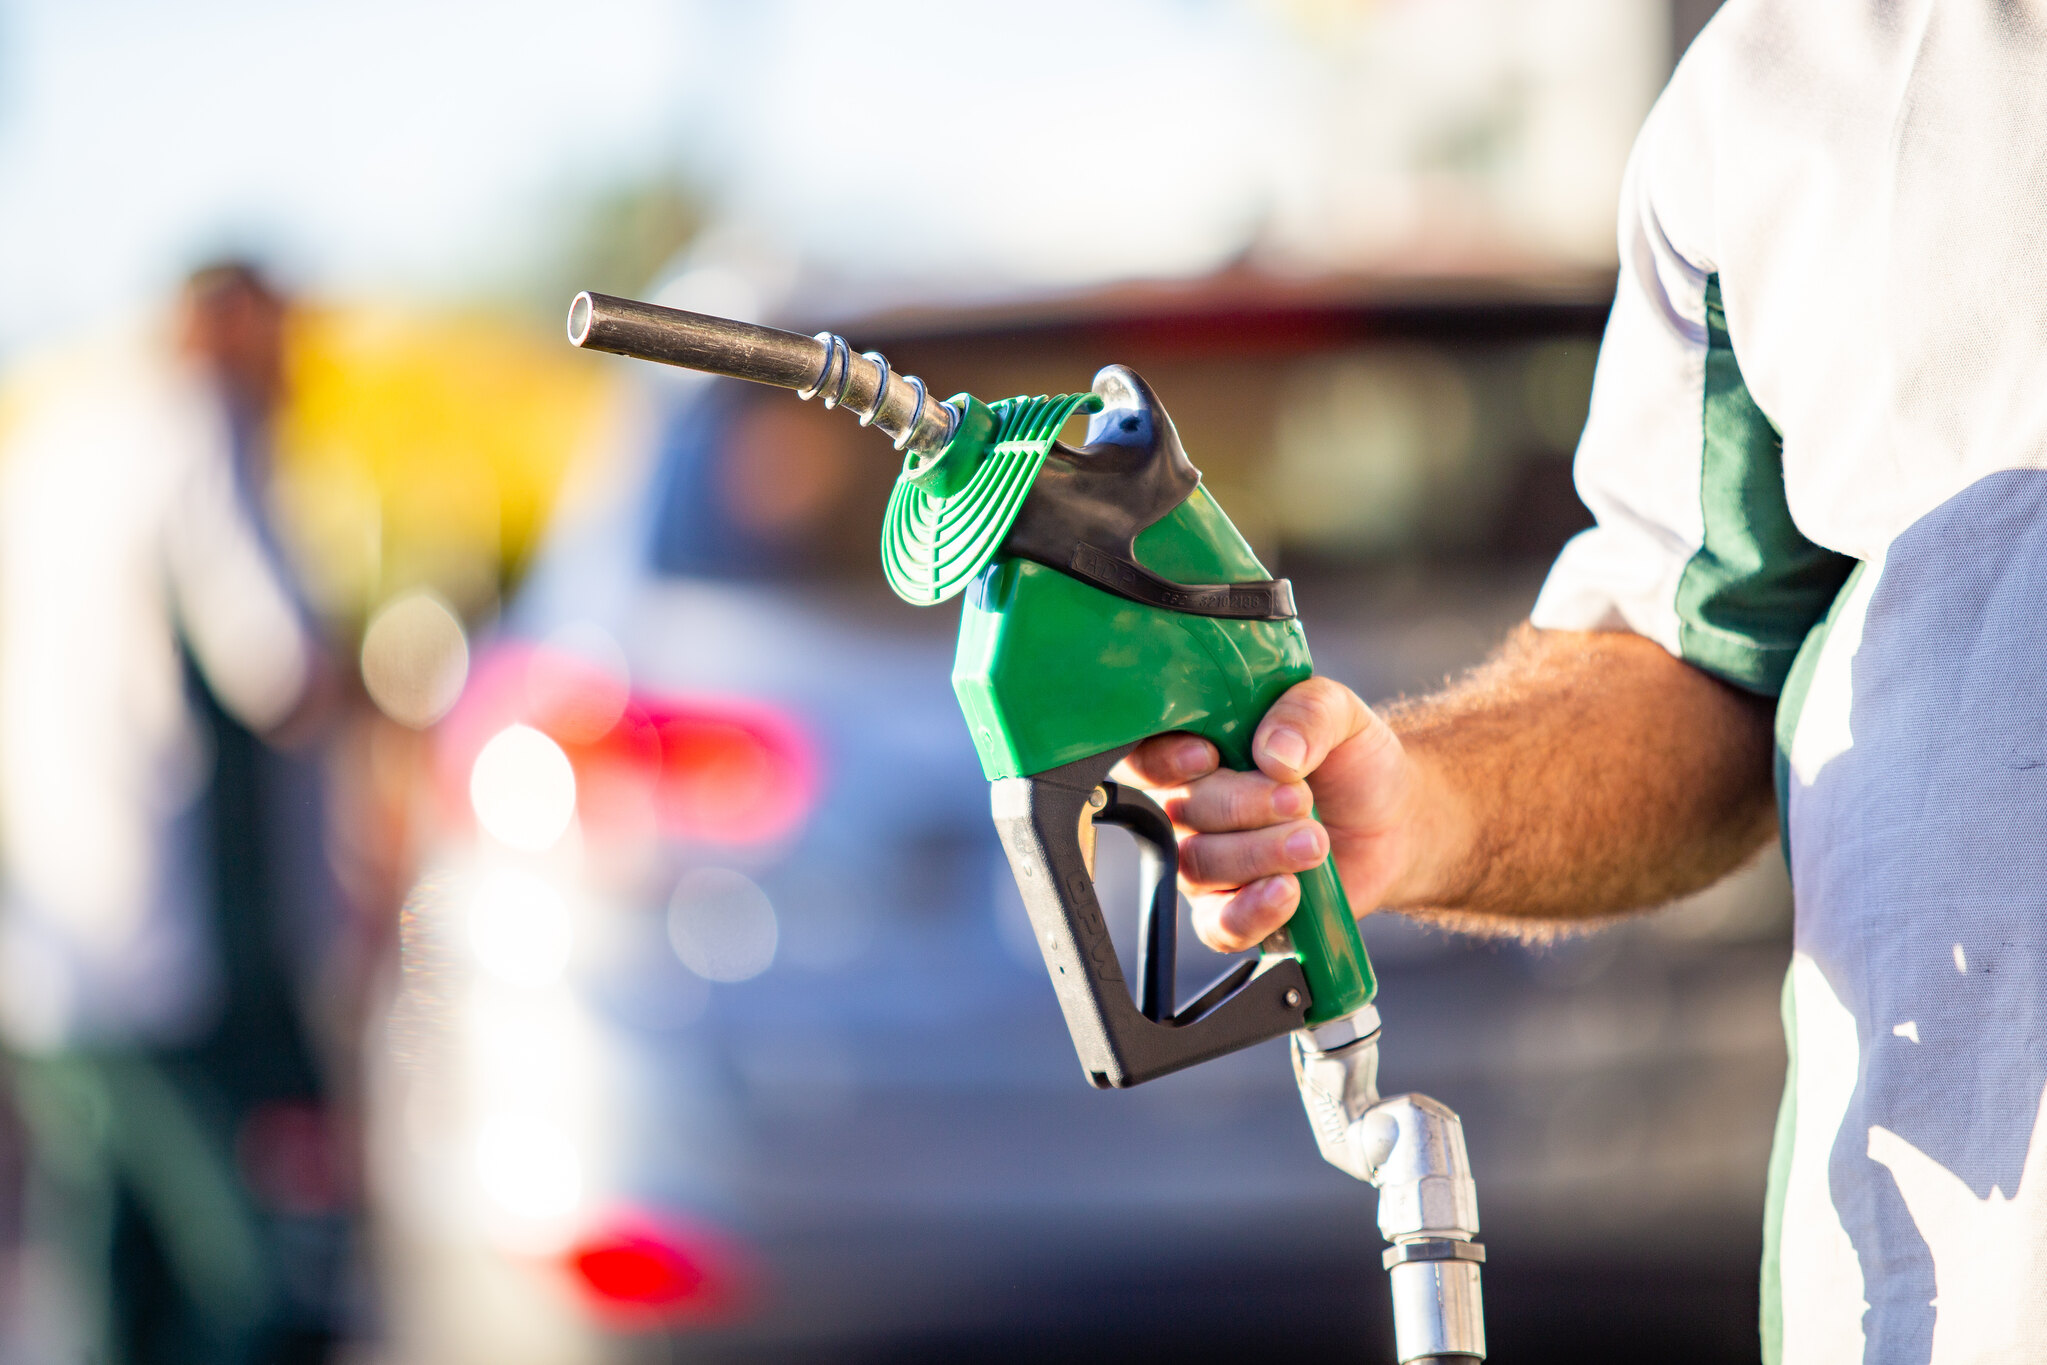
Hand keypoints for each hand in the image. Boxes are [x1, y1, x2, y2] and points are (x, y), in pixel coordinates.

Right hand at [1112, 677, 1423, 953]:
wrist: (1395, 821)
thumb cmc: (1352, 761)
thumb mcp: (1341, 714)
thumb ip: (1307, 713)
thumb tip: (1273, 753)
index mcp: (1198, 751)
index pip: (1146, 756)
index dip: (1163, 761)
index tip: (1209, 757)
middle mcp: (1191, 809)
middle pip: (1179, 813)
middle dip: (1242, 806)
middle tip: (1300, 799)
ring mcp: (1209, 864)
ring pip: (1200, 866)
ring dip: (1259, 854)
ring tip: (1315, 841)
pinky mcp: (1236, 912)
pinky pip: (1220, 924)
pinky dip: (1252, 911)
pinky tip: (1289, 891)